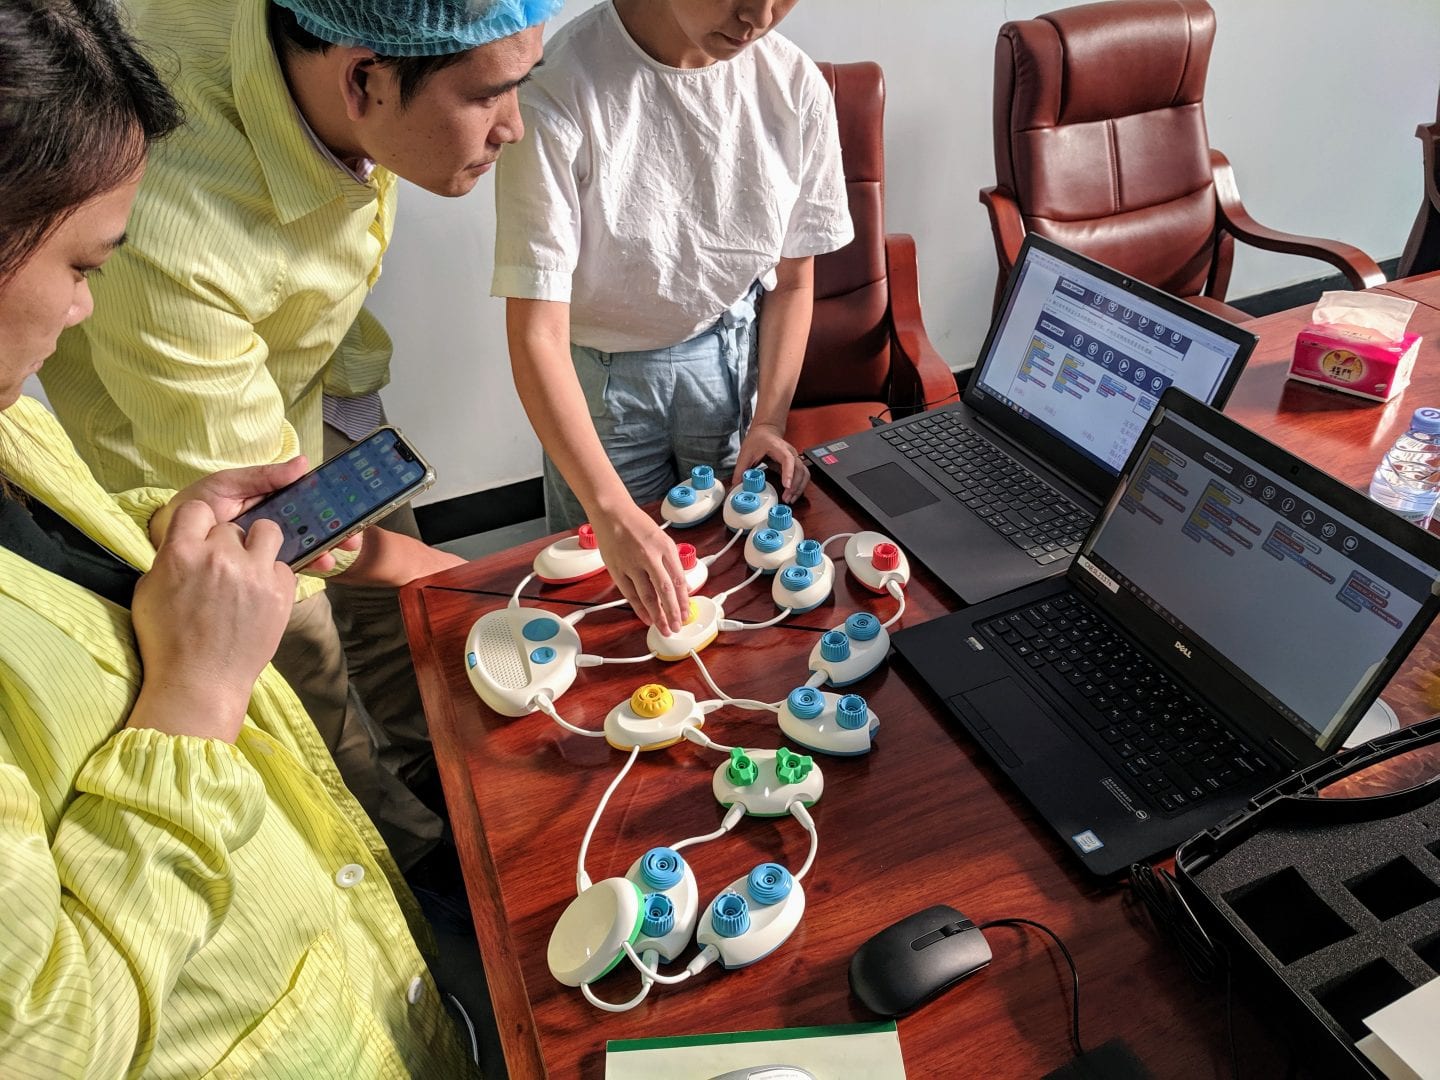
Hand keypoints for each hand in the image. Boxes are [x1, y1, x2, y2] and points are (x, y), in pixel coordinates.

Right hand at [128, 501, 296, 741]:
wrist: (200, 681)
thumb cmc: (168, 640)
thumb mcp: (149, 591)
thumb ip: (171, 558)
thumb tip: (187, 543)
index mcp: (181, 553)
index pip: (197, 509)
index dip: (200, 523)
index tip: (201, 539)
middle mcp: (220, 557)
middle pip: (232, 526)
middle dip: (228, 544)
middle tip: (223, 571)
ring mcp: (254, 573)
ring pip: (268, 532)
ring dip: (259, 547)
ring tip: (250, 570)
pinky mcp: (281, 591)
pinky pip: (284, 565)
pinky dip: (274, 576)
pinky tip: (261, 596)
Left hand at [150, 457, 359, 571]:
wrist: (163, 541)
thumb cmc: (193, 508)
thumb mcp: (227, 485)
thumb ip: (261, 477)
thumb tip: (302, 464)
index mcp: (269, 501)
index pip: (307, 500)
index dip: (331, 503)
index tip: (353, 505)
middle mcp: (273, 525)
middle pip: (314, 526)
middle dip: (338, 531)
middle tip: (353, 536)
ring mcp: (267, 549)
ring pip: (307, 547)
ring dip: (326, 550)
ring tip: (336, 553)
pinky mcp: (258, 571)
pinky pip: (288, 568)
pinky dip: (306, 566)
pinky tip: (318, 565)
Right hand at [589, 503, 687, 634]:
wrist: (612, 514)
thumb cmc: (638, 525)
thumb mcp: (663, 539)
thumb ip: (672, 562)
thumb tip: (681, 585)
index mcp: (665, 547)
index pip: (678, 579)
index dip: (684, 600)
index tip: (687, 613)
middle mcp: (649, 556)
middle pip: (665, 590)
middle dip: (673, 612)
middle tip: (677, 626)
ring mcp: (631, 564)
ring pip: (647, 596)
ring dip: (657, 615)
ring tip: (664, 628)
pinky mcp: (617, 570)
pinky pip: (630, 594)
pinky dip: (639, 608)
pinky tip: (646, 618)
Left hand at [734, 421, 808, 502]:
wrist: (765, 431)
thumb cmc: (758, 440)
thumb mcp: (746, 453)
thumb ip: (740, 470)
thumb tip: (736, 487)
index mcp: (778, 447)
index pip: (788, 459)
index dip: (789, 473)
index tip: (786, 485)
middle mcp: (790, 452)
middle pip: (799, 469)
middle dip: (795, 486)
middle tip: (786, 498)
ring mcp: (795, 457)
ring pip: (804, 473)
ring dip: (800, 487)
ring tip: (790, 499)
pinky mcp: (795, 464)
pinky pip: (803, 476)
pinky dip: (800, 486)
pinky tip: (793, 495)